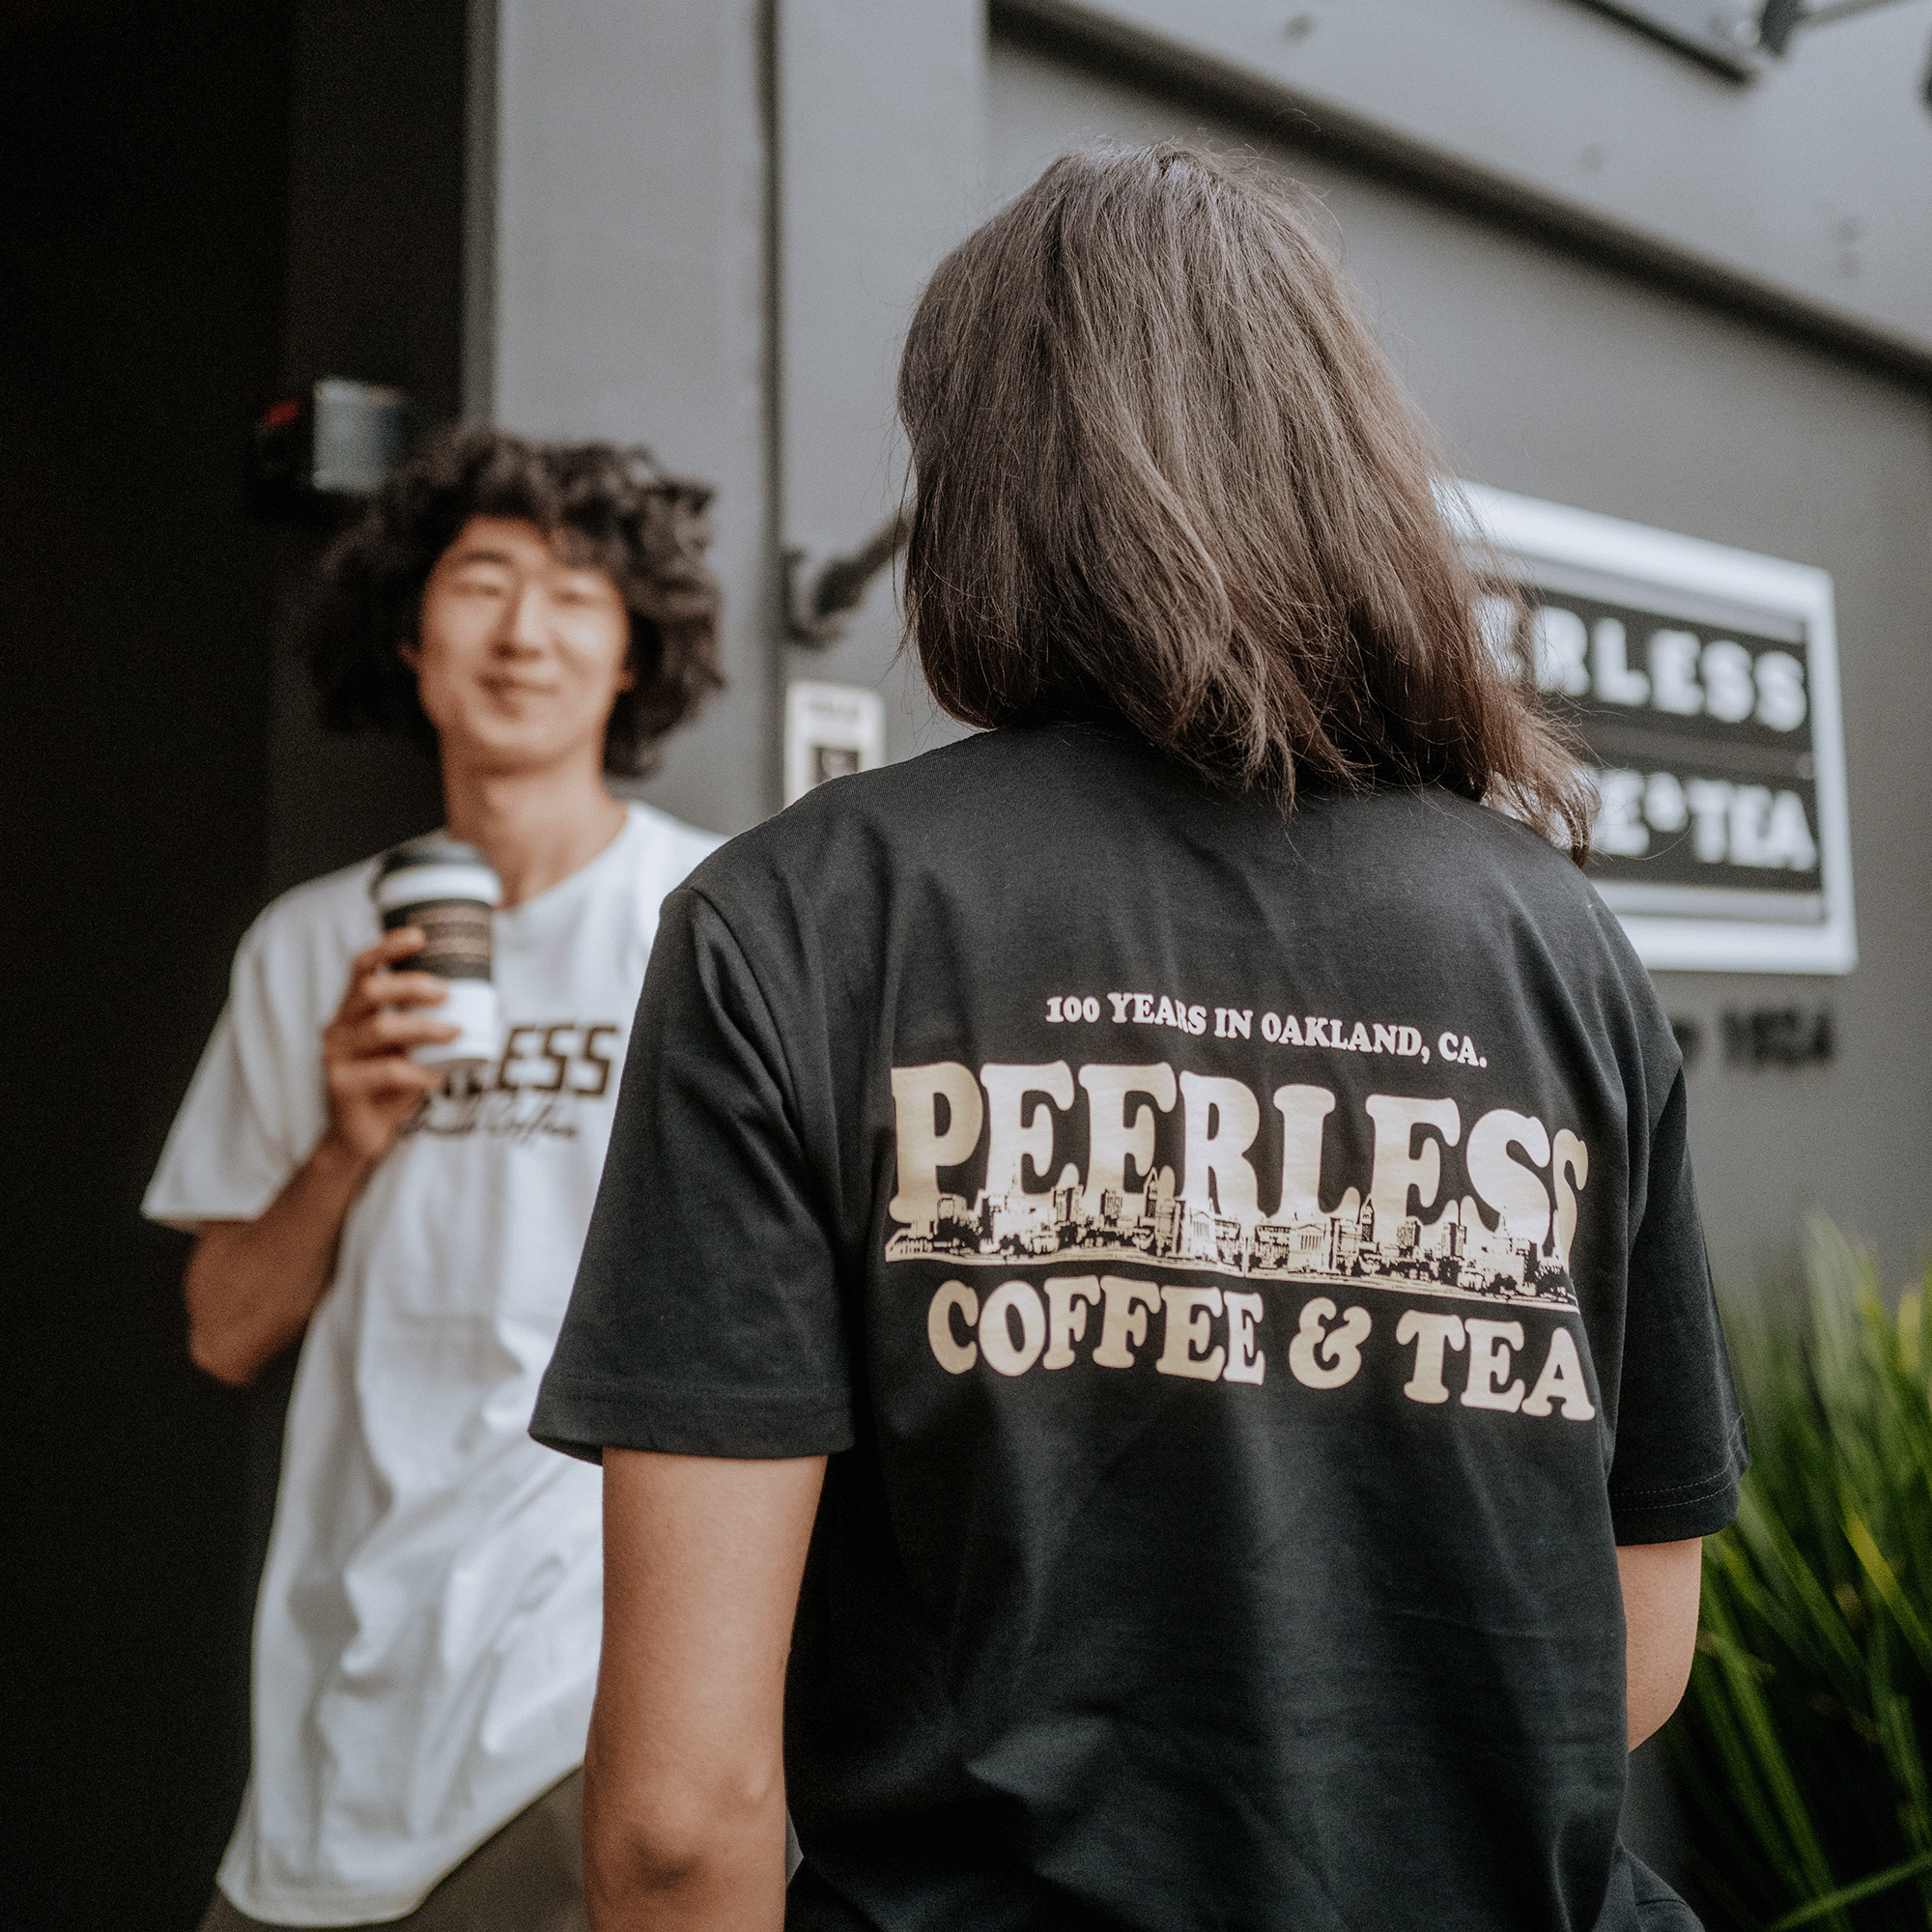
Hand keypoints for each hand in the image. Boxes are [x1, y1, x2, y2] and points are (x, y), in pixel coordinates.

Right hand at [320, 927, 460, 1167]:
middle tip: (447, 991)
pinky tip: (438, 1077)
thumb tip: (494, 1004)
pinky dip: (418, 1071)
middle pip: (370, 989)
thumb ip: (438, 1026)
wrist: (361, 1138)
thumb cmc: (393, 1087)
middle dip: (412, 984)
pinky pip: (386, 1070)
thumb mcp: (415, 1051)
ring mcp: (337, 1055)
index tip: (420, 936)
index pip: (362, 967)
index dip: (388, 948)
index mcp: (354, 1011)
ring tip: (456, 1031)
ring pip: (380, 1026)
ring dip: (424, 1026)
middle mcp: (339, 1027)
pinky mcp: (343, 1085)